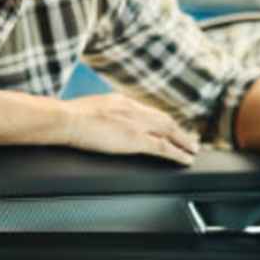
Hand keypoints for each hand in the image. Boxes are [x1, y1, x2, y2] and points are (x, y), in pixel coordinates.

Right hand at [64, 94, 198, 165]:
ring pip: (169, 131)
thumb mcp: (92, 108)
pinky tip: (185, 159)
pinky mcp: (135, 139)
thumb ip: (105, 113)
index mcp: (122, 101)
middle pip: (164, 119)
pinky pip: (163, 147)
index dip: (162, 121)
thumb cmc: (70, 116)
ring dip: (184, 141)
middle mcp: (133, 109)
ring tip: (193, 149)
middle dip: (179, 130)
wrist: (65, 119)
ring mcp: (136, 124)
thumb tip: (104, 119)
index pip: (149, 111)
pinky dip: (178, 153)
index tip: (169, 127)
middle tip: (190, 139)